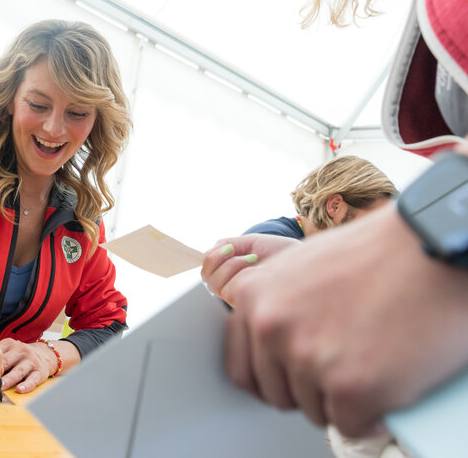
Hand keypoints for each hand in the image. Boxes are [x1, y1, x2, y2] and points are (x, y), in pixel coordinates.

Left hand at [0, 338, 57, 393]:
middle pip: (6, 361)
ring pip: (18, 371)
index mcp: (10, 344)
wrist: (45, 354)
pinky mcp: (40, 372)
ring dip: (9, 379)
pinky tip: (20, 390)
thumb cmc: (20, 355)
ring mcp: (31, 361)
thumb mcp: (7, 349)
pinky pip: (33, 379)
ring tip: (0, 387)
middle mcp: (21, 350)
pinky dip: (26, 385)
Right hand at [201, 234, 300, 305]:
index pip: (206, 269)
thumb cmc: (279, 252)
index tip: (230, 247)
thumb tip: (209, 251)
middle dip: (219, 260)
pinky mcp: (247, 303)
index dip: (212, 257)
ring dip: (230, 267)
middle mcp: (231, 286)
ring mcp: (238, 296)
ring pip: (215, 285)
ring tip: (251, 259)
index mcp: (229, 271)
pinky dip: (240, 273)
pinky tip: (257, 268)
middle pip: (207, 277)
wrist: (302, 260)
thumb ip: (228, 244)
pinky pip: (230, 290)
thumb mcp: (251, 243)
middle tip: (237, 250)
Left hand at [225, 203, 467, 436]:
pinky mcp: (350, 388)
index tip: (294, 380)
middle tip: (342, 367)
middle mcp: (269, 327)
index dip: (274, 379)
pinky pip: (350, 425)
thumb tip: (268, 343)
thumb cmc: (375, 253)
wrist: (431, 248)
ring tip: (369, 361)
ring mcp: (307, 358)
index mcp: (251, 295)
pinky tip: (388, 384)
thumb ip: (275, 304)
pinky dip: (371, 416)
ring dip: (341, 400)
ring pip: (314, 411)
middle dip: (309, 389)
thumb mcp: (299, 268)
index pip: (242, 368)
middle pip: (277, 394)